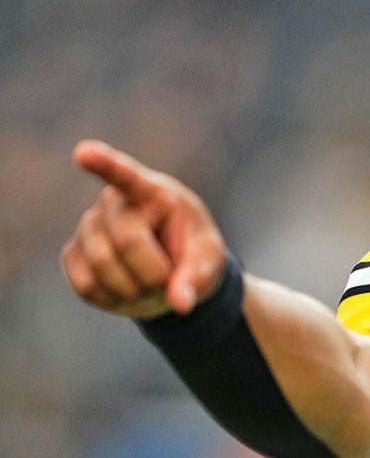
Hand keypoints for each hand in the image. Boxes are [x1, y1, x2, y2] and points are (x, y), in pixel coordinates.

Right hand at [62, 140, 225, 318]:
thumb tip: (181, 305)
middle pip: (127, 240)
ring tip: (149, 285)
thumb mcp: (208, 262)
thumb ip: (197, 280)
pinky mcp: (73, 254)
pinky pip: (86, 286)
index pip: (127, 175)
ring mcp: (89, 226)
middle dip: (154, 273)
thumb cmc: (192, 254)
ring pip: (102, 265)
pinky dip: (112, 299)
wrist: (171, 270)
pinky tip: (126, 290)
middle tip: (169, 280)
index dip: (104, 164)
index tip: (83, 153)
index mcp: (154, 192)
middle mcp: (114, 202)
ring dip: (134, 290)